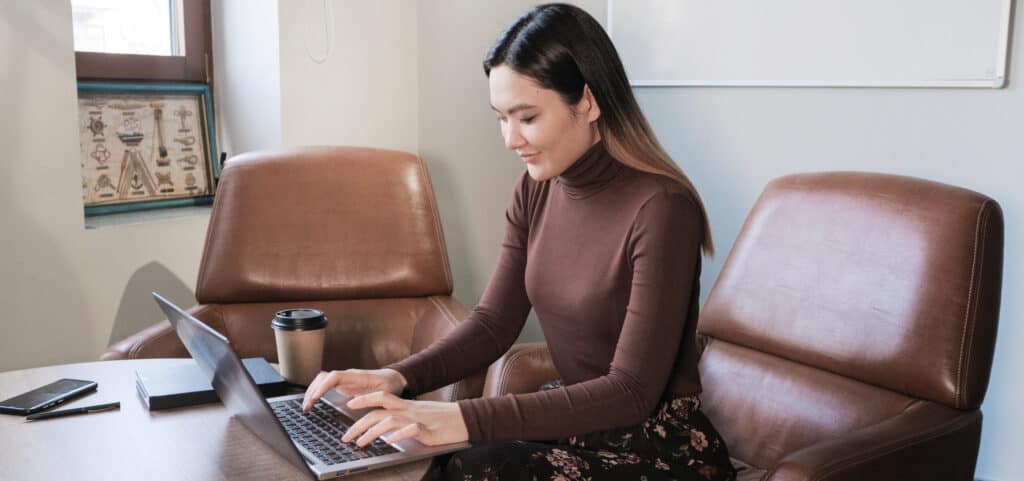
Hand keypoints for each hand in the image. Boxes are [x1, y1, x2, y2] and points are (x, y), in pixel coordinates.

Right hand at [302, 368, 406, 411]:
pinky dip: (317, 392)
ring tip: (306, 406)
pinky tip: (313, 403)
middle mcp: (347, 376)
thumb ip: (370, 397)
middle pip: (324, 377)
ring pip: (322, 380)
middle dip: (313, 390)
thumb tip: (351, 403)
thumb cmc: (390, 386)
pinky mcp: (343, 385)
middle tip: (307, 406)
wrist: (394, 379)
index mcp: (357, 376)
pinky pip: (326, 385)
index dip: (323, 386)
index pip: (334, 376)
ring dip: (312, 391)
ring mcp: (344, 380)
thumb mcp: (384, 393)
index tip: (315, 397)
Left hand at [342, 391, 468, 446]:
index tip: (349, 404)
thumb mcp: (420, 415)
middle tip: (346, 436)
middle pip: (379, 411)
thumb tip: (386, 426)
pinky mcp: (428, 430)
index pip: (380, 398)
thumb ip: (403, 417)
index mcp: (406, 405)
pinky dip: (398, 436)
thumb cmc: (443, 418)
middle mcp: (409, 410)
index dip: (364, 399)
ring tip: (361, 443)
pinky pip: (410, 430)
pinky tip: (389, 442)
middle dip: (359, 423)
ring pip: (389, 420)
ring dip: (372, 432)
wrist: (465, 418)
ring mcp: (417, 419)